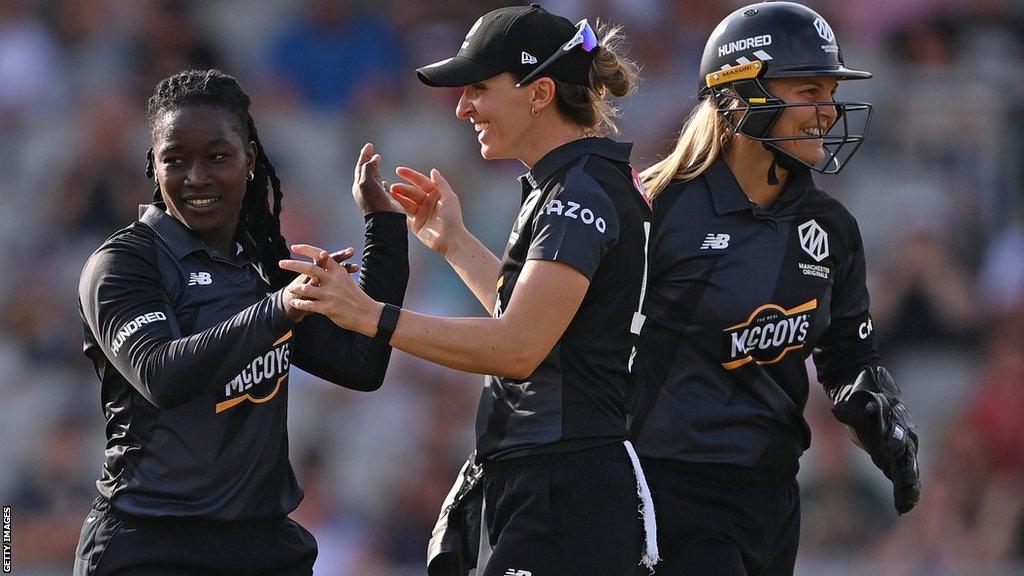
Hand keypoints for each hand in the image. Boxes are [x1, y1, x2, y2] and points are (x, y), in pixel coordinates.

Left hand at [281, 247, 360, 322]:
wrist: (367, 313)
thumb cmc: (355, 296)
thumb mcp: (346, 278)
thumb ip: (333, 268)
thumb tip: (323, 256)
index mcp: (338, 271)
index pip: (320, 255)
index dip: (306, 250)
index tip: (294, 247)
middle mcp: (333, 281)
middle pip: (310, 268)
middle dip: (293, 265)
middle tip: (281, 263)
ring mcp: (330, 295)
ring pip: (306, 289)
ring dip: (295, 288)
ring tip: (290, 288)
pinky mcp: (328, 308)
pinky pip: (308, 305)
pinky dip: (299, 303)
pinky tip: (294, 302)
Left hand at [352, 143, 401, 214]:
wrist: (385, 220)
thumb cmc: (375, 202)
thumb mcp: (367, 182)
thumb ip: (369, 168)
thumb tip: (374, 158)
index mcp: (359, 185)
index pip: (361, 166)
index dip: (365, 155)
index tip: (369, 145)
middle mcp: (366, 190)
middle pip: (366, 171)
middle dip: (369, 160)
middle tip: (373, 151)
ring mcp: (375, 195)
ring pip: (374, 178)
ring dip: (376, 169)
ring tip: (378, 162)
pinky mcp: (384, 200)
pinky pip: (382, 187)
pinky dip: (383, 181)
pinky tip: (385, 181)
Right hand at [390, 166, 466, 256]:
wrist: (450, 239)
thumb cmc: (452, 218)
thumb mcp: (449, 197)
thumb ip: (441, 183)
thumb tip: (433, 171)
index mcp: (436, 195)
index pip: (421, 182)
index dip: (410, 175)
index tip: (398, 170)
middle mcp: (428, 203)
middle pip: (412, 192)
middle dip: (402, 188)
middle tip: (393, 187)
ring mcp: (421, 214)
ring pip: (407, 202)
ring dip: (398, 197)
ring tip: (390, 193)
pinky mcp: (416, 225)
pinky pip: (405, 216)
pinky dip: (398, 211)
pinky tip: (391, 205)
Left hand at [832, 366, 921, 513]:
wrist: (871, 394)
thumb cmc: (863, 396)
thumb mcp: (856, 398)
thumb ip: (852, 407)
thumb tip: (840, 411)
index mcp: (895, 418)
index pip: (895, 429)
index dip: (893, 438)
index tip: (887, 448)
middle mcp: (905, 433)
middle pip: (907, 454)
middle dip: (908, 470)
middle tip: (907, 484)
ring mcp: (904, 448)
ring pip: (909, 469)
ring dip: (908, 487)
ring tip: (906, 504)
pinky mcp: (898, 459)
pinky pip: (904, 476)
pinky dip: (905, 491)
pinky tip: (903, 507)